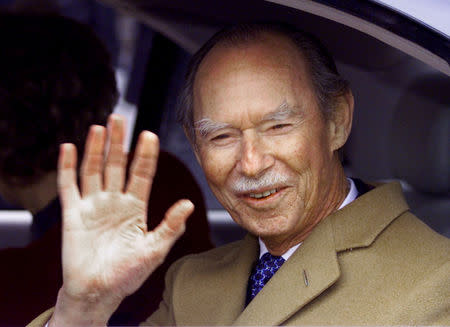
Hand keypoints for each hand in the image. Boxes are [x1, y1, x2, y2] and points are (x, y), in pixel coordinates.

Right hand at [50, 114, 193, 325]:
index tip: (150, 135)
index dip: (145, 155)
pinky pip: (68, 186)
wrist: (98, 292)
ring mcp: (93, 205)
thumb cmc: (127, 274)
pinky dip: (67, 167)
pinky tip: (69, 148)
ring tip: (100, 127)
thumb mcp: (154, 250)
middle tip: (120, 118)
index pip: (142, 174)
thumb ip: (170, 226)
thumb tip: (189, 203)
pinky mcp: (73, 214)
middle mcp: (114, 201)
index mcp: (135, 207)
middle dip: (118, 142)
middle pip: (117, 165)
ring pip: (94, 170)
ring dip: (95, 149)